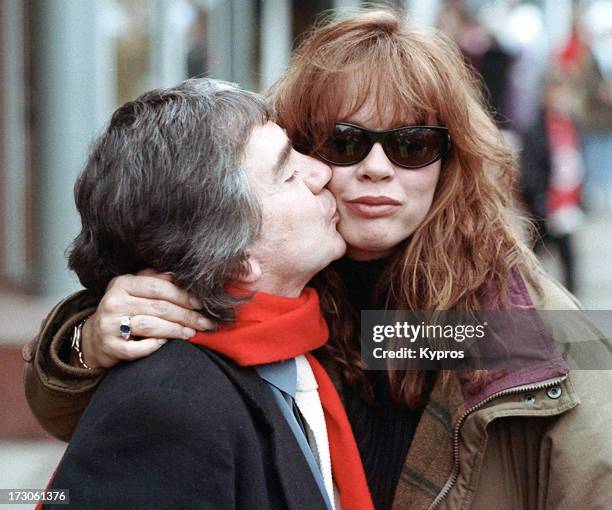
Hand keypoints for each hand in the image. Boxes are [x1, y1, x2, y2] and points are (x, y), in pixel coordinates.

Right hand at [80, 270, 214, 367]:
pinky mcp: (109, 346)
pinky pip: (136, 348)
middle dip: (186, 315)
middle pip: (159, 308)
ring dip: (175, 330)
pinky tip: (165, 344)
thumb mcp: (135, 290)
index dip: (183, 296)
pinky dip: (153, 347)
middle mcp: (113, 302)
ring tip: (191, 333)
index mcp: (122, 283)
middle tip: (205, 322)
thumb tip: (179, 275)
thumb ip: (155, 280)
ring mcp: (108, 325)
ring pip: (150, 326)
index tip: (201, 304)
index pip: (158, 287)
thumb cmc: (124, 310)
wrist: (94, 337)